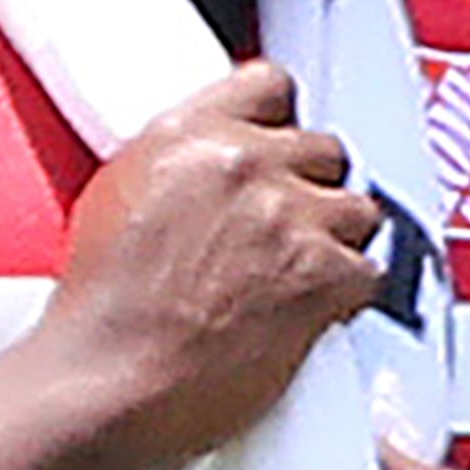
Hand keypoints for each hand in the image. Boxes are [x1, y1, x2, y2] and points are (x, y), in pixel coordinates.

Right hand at [39, 61, 383, 469]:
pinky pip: (369, 271)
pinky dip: (347, 296)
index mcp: (188, 132)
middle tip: (285, 232)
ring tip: (298, 278)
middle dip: (310, 190)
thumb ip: (179, 163)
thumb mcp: (118, 198)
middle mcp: (245, 162)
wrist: (107, 383)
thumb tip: (214, 165)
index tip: (279, 152)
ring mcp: (291, 216)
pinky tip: (310, 315)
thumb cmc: (101, 314)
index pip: (270, 86)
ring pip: (358, 209)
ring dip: (337, 242)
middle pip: (324, 150)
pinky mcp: (324, 274)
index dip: (280, 125)